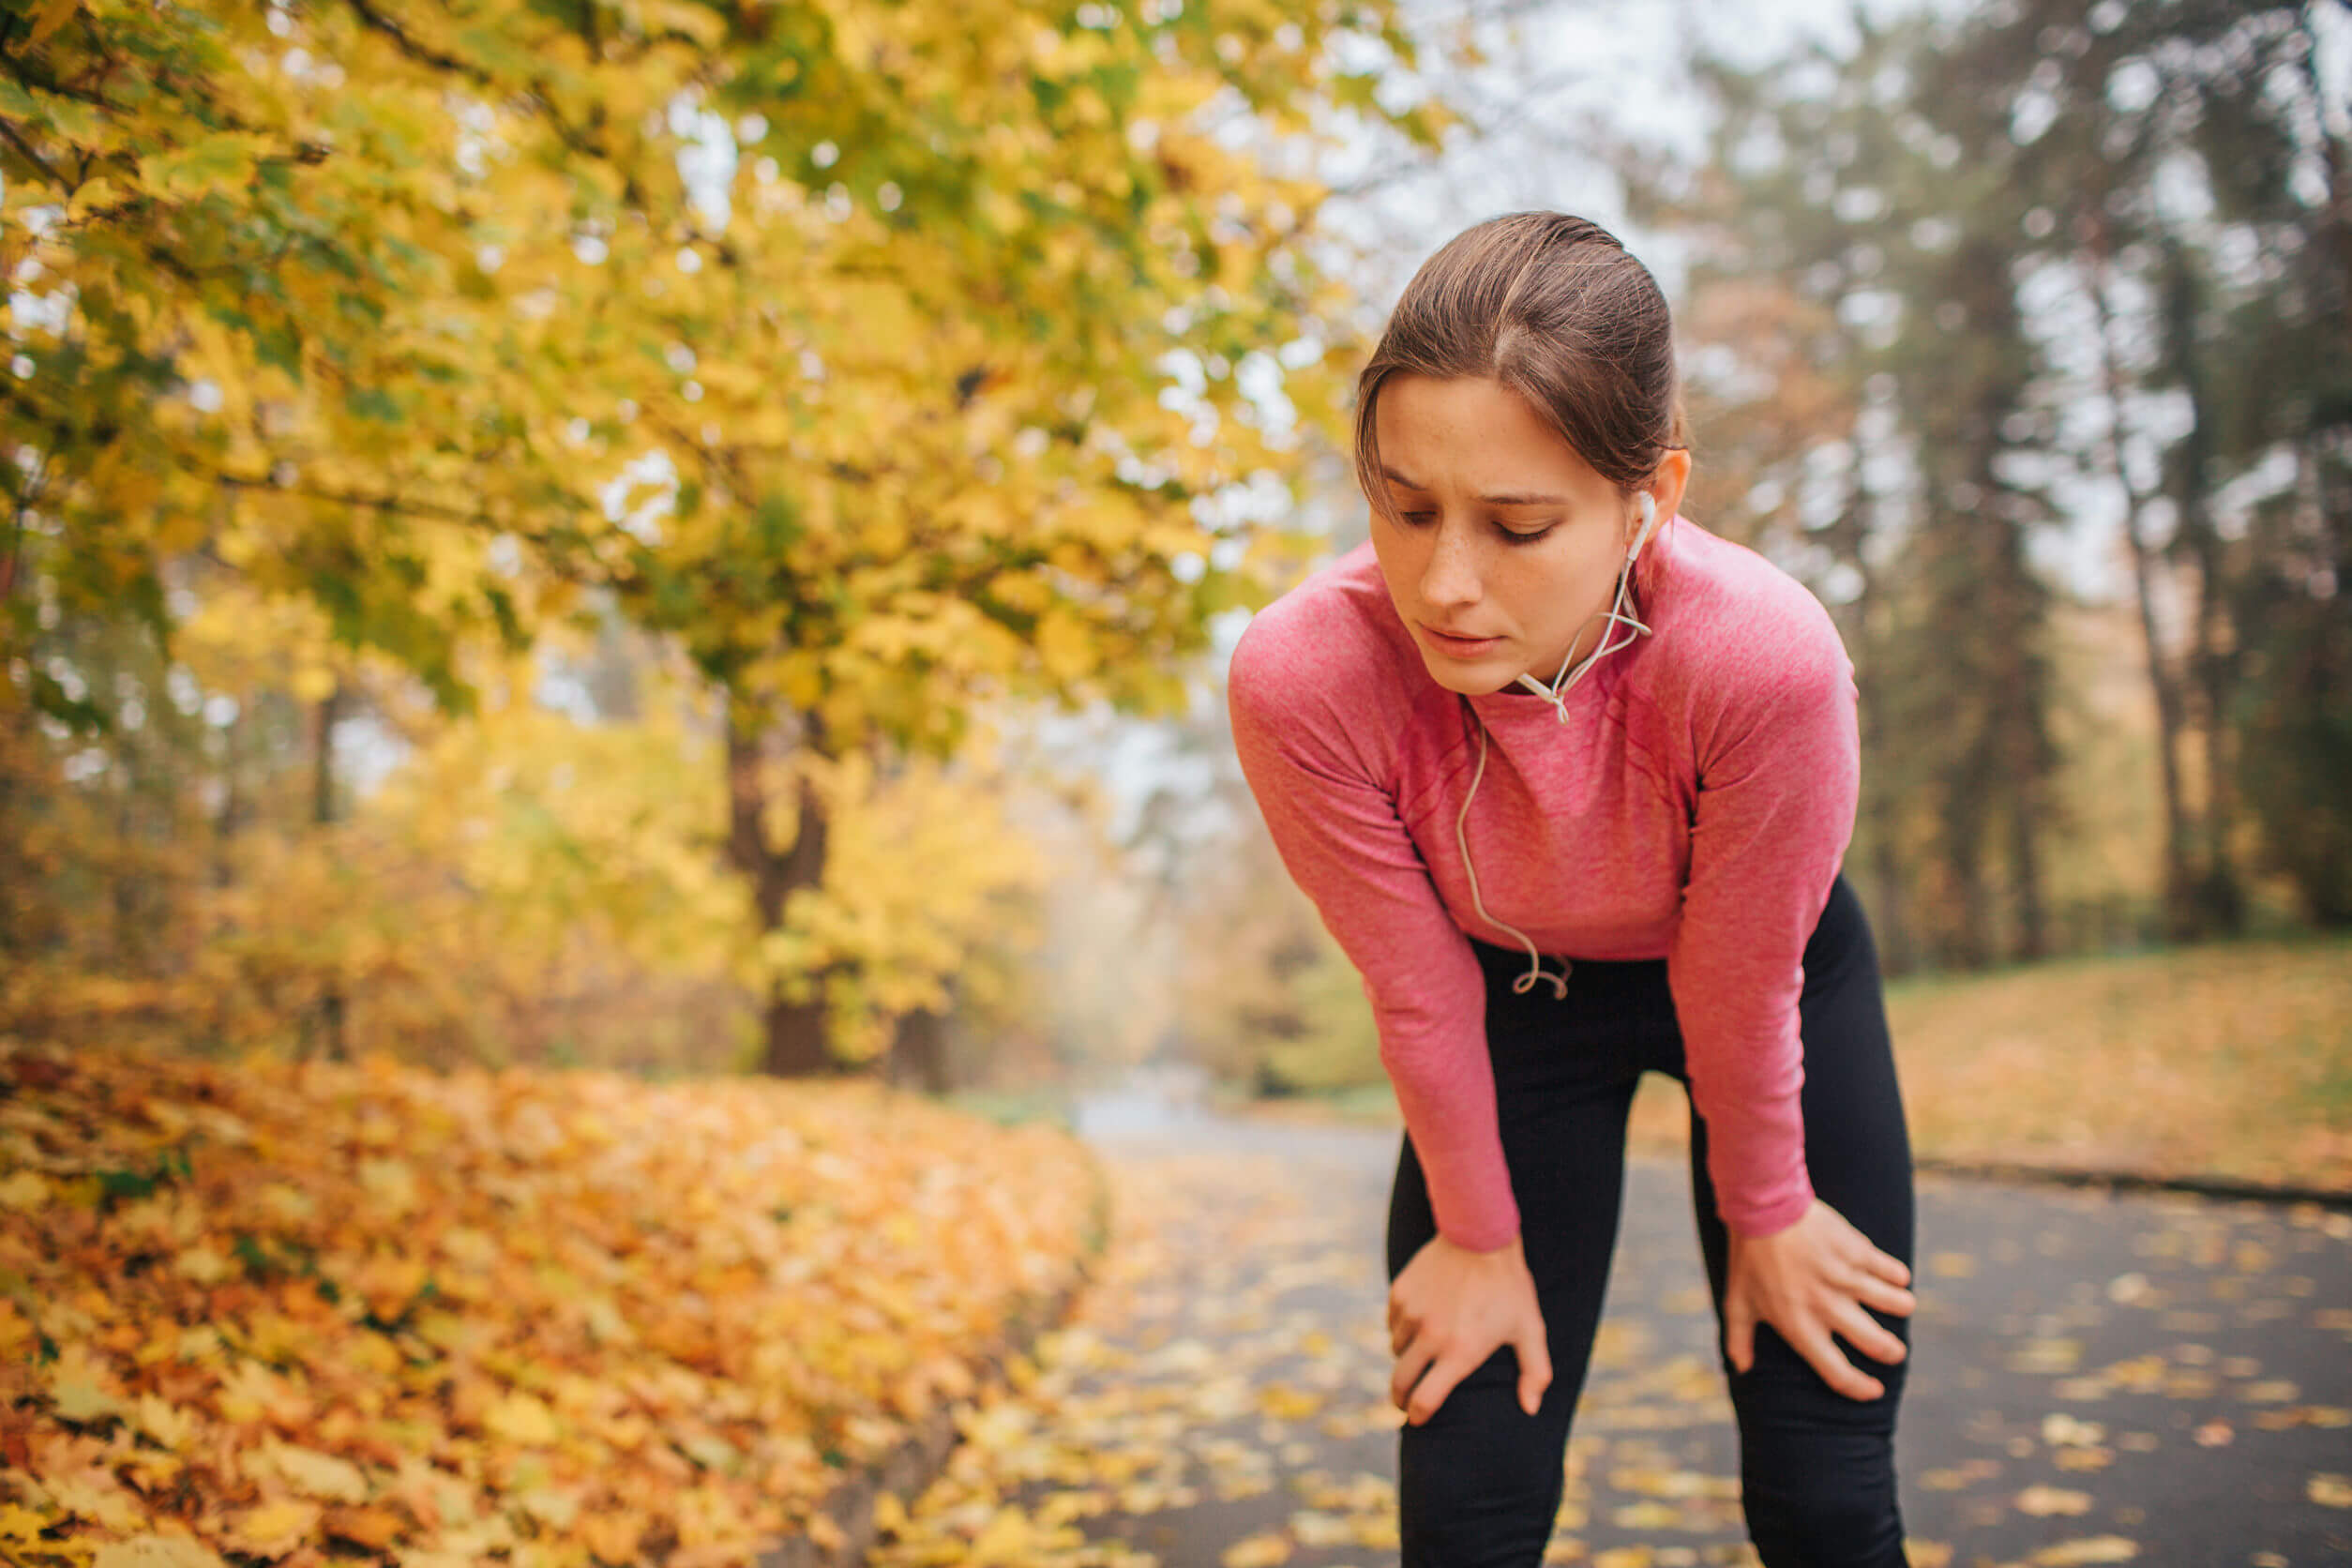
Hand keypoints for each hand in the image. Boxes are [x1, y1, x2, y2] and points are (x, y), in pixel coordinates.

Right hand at [1387, 1232, 1551, 1423]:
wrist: (1480, 1235)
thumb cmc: (1510, 1287)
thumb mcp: (1530, 1329)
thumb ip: (1535, 1373)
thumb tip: (1530, 1408)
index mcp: (1460, 1353)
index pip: (1425, 1400)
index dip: (1418, 1416)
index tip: (1417, 1419)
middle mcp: (1430, 1337)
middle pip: (1400, 1383)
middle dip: (1400, 1398)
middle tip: (1405, 1401)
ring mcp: (1411, 1313)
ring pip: (1397, 1349)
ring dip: (1406, 1357)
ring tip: (1421, 1353)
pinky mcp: (1400, 1293)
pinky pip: (1392, 1322)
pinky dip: (1401, 1327)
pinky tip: (1418, 1322)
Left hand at [1723, 1198, 1914, 1400]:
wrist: (1762, 1208)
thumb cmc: (1748, 1259)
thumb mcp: (1737, 1302)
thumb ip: (1738, 1339)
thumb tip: (1741, 1369)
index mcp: (1799, 1326)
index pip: (1837, 1372)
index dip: (1860, 1387)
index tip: (1874, 1390)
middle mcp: (1827, 1308)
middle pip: (1876, 1344)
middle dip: (1891, 1352)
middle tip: (1894, 1351)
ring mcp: (1845, 1279)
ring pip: (1895, 1304)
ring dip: (1901, 1308)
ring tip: (1901, 1307)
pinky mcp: (1857, 1251)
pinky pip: (1892, 1271)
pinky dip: (1898, 1276)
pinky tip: (1897, 1277)